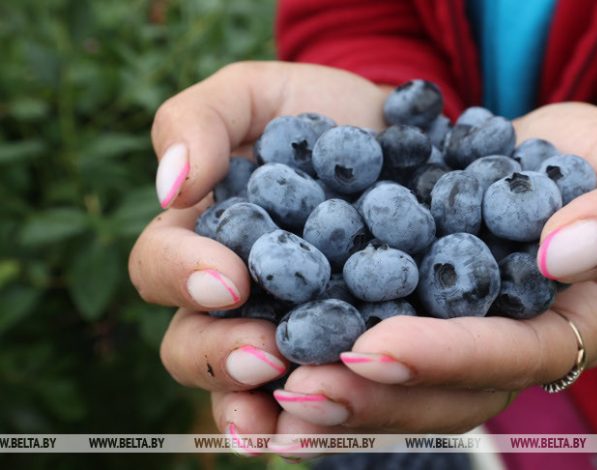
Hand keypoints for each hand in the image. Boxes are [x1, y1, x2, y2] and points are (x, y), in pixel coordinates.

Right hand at [128, 61, 389, 437]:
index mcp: (201, 240)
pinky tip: (350, 421)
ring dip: (265, 408)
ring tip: (298, 413)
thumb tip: (168, 186)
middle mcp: (235, 299)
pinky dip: (332, 415)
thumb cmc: (318, 112)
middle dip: (220, 358)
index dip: (183, 277)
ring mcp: (289, 329)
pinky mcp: (348, 349)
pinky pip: (328, 393)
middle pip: (194, 347)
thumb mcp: (255, 94)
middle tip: (265, 355)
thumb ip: (198, 121)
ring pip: (252, 388)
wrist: (404, 137)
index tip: (228, 279)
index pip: (161, 268)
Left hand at [265, 102, 596, 447]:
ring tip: (266, 388)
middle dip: (371, 396)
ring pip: (396, 389)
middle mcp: (502, 353)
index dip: (443, 356)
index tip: (374, 346)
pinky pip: (365, 349)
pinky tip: (263, 357)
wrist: (544, 155)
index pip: (505, 357)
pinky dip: (318, 358)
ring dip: (332, 393)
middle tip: (299, 389)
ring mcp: (453, 340)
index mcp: (563, 331)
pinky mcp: (409, 314)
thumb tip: (565, 253)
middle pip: (440, 395)